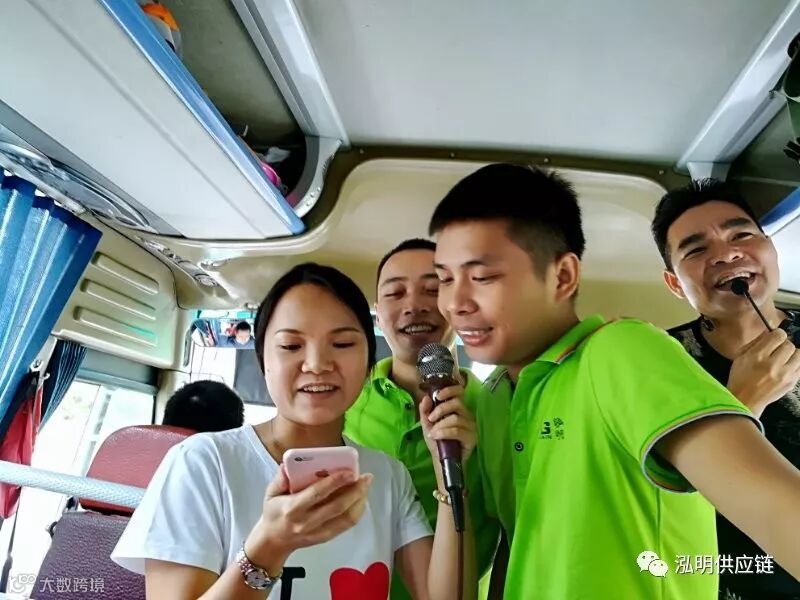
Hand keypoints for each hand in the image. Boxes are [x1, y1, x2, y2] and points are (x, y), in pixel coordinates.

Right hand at [245, 465, 372, 565]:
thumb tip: (288, 464)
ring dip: (360, 500)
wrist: (273, 542)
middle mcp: (307, 522)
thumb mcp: (271, 493)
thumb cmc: (274, 512)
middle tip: (366, 477)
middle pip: (337, 506)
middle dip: (355, 490)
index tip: (349, 471)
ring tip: (366, 485)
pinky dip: (357, 511)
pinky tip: (361, 499)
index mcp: (293, 508)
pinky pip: (346, 525)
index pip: (317, 494)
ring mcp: (318, 532)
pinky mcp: (326, 538)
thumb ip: (280, 478)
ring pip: (346, 518)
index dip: (335, 482)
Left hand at [420, 383, 476, 463]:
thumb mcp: (427, 423)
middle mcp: (466, 414)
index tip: (437, 396)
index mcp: (457, 408)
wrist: (441, 458)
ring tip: (433, 433)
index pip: (459, 392)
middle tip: (431, 419)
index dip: (450, 390)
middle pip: (457, 403)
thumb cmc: (437, 439)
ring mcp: (471, 426)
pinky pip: (457, 431)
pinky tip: (436, 436)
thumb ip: (425, 410)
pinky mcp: (472, 437)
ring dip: (440, 425)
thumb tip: (425, 398)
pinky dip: (444, 433)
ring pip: (456, 418)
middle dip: (440, 409)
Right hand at [727, 328, 799, 415]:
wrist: (745, 401)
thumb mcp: (741, 357)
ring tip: (783, 359)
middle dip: (783, 345)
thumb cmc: (740, 379)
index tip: (775, 337)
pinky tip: (786, 367)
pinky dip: (795, 365)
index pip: (778, 336)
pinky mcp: (792, 383)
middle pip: (790, 345)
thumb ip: (755, 343)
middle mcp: (773, 365)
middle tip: (777, 350)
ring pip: (799, 355)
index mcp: (758, 356)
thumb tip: (769, 333)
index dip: (777, 334)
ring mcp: (784, 375)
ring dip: (792, 355)